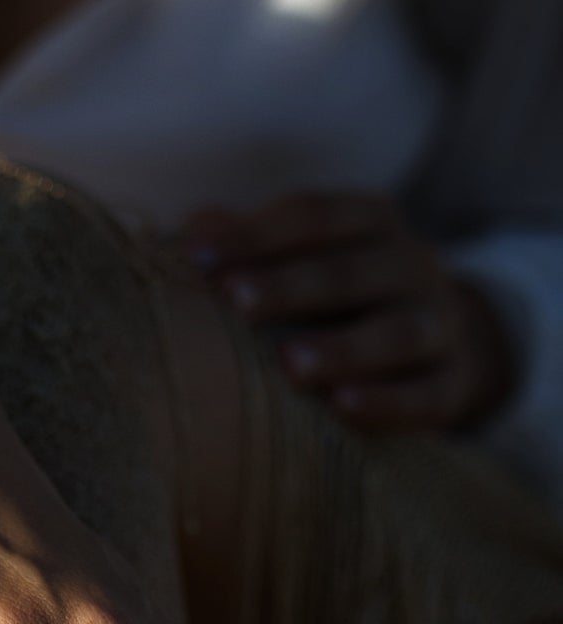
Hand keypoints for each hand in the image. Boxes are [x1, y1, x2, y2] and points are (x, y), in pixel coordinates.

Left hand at [181, 192, 514, 431]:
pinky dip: (386, 401)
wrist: (440, 350)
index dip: (255, 234)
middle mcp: (410, 262)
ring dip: (342, 347)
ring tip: (289, 364)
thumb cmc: (340, 301)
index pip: (313, 216)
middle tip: (236, 300)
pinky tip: (342, 407)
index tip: (195, 257)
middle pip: (350, 270)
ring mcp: (438, 322)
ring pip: (396, 332)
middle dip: (292, 285)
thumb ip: (245, 249)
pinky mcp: (451, 383)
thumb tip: (171, 243)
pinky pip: (424, 393)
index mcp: (368, 222)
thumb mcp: (302, 263)